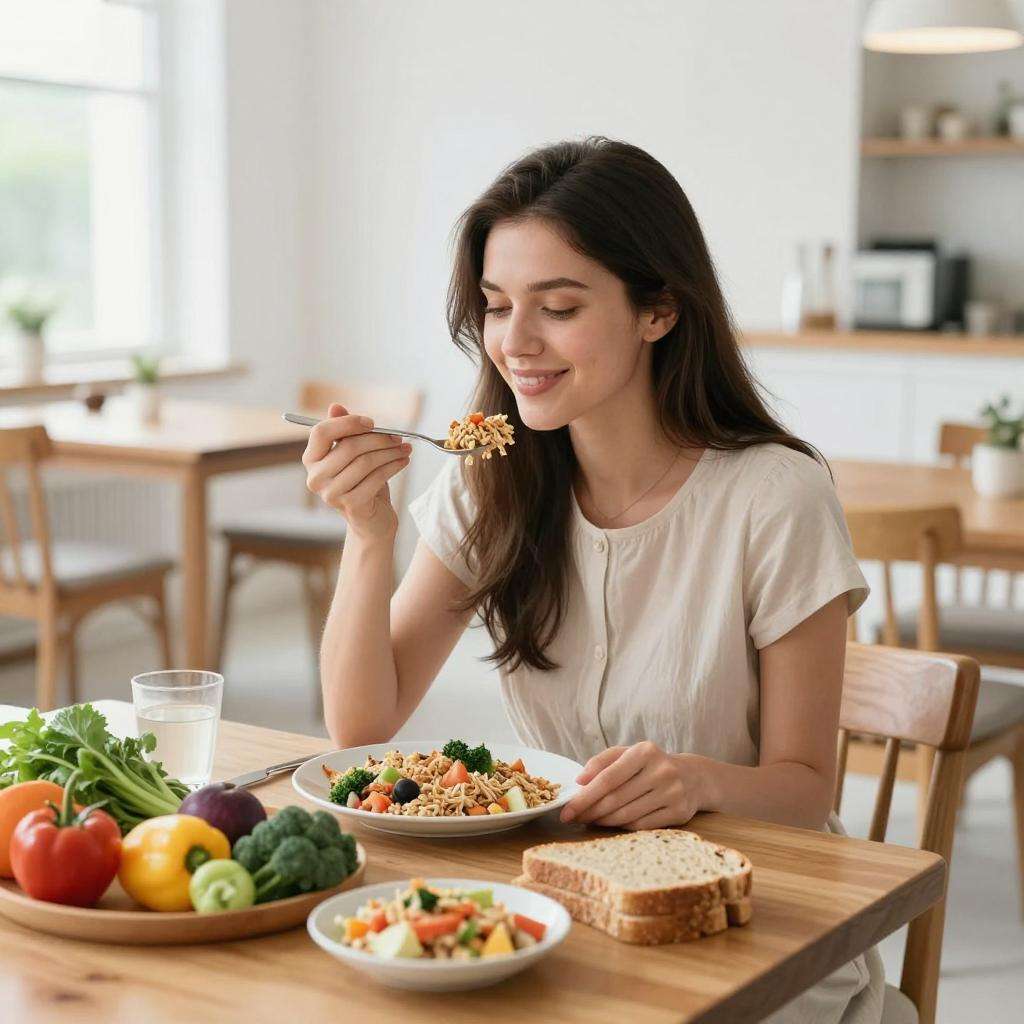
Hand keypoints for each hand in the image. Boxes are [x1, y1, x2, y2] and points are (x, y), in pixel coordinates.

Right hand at [302, 403, 411, 540]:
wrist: (372, 519)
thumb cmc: (362, 482)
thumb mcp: (353, 454)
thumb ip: (344, 431)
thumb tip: (335, 406)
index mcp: (311, 459)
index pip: (321, 432)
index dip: (348, 423)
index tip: (372, 423)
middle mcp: (316, 478)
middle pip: (349, 447)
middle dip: (378, 439)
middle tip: (398, 436)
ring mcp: (331, 494)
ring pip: (365, 462)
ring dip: (390, 452)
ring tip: (404, 448)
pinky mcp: (351, 505)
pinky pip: (376, 478)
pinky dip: (393, 466)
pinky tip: (403, 461)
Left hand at [559, 741, 703, 830]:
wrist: (694, 777)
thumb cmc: (651, 765)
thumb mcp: (629, 754)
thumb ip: (602, 762)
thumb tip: (579, 781)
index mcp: (645, 751)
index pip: (607, 778)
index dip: (584, 796)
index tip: (566, 810)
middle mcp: (661, 771)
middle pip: (615, 799)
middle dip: (589, 811)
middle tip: (573, 818)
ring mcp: (672, 793)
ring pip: (626, 815)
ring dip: (603, 821)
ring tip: (590, 820)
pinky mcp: (679, 813)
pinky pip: (641, 825)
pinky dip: (622, 827)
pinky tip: (612, 824)